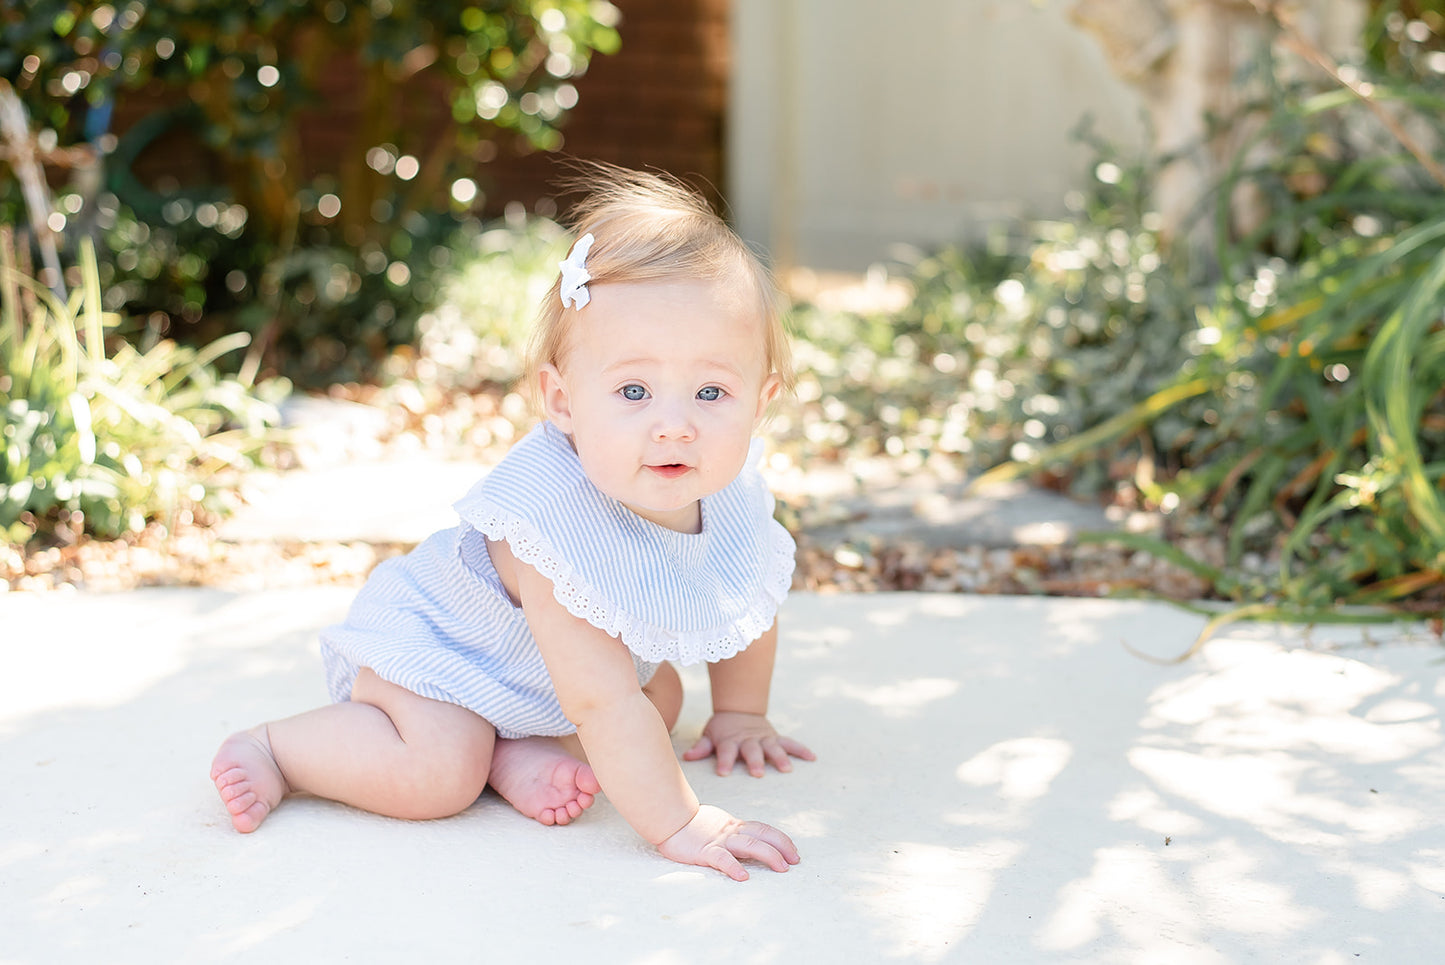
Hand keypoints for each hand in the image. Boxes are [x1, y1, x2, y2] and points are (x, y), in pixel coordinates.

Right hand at [657, 804, 799, 880]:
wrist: (668, 818)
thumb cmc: (691, 825)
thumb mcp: (717, 826)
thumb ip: (732, 833)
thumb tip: (749, 843)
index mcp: (734, 826)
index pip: (764, 829)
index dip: (781, 840)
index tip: (794, 852)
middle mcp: (731, 832)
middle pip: (763, 836)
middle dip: (782, 848)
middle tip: (795, 862)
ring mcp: (719, 841)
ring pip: (749, 845)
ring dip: (769, 856)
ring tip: (782, 869)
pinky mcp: (704, 851)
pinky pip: (722, 859)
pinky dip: (734, 867)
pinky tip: (743, 877)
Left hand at [682, 711, 815, 776]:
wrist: (739, 711)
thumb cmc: (722, 730)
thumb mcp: (709, 735)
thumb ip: (701, 747)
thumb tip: (687, 756)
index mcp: (730, 741)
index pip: (725, 752)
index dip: (723, 761)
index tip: (722, 773)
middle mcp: (748, 740)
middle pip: (752, 751)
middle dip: (755, 761)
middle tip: (757, 773)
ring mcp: (764, 739)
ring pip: (773, 748)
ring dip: (780, 757)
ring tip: (787, 769)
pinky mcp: (776, 737)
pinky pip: (790, 743)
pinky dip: (801, 750)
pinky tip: (812, 758)